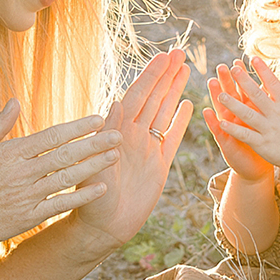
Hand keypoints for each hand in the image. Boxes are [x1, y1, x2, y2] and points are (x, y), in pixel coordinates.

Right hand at [0, 104, 117, 252]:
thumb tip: (15, 100)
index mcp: (11, 152)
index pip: (52, 136)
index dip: (78, 127)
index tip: (99, 119)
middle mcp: (22, 173)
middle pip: (66, 155)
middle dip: (95, 144)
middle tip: (119, 135)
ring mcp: (27, 196)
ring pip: (67, 178)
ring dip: (94, 167)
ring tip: (115, 157)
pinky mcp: (28, 217)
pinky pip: (60, 205)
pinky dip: (81, 196)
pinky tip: (100, 188)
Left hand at [66, 48, 191, 252]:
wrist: (103, 227)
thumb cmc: (91, 199)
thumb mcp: (94, 166)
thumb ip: (105, 138)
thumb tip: (114, 103)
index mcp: (117, 131)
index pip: (137, 96)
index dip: (151, 76)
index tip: (164, 57)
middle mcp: (133, 135)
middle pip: (153, 98)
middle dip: (165, 75)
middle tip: (179, 52)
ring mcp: (147, 148)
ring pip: (164, 112)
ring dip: (174, 91)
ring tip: (185, 69)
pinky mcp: (159, 165)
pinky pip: (172, 138)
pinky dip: (181, 122)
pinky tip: (189, 105)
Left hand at [206, 55, 279, 181]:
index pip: (273, 83)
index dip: (263, 70)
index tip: (253, 57)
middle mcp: (276, 115)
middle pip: (257, 95)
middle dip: (244, 81)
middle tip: (232, 69)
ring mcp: (269, 129)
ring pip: (248, 114)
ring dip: (233, 104)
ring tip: (220, 94)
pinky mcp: (263, 144)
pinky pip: (246, 135)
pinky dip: (234, 129)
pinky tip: (221, 122)